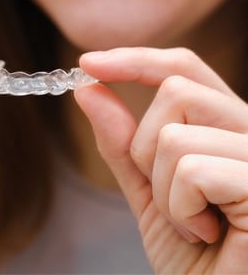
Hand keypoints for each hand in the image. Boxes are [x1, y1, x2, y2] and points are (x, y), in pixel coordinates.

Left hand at [74, 47, 247, 273]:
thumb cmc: (197, 257)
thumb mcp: (149, 191)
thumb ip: (123, 142)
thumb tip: (90, 88)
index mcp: (227, 125)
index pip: (183, 67)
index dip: (136, 59)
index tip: (88, 63)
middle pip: (176, 90)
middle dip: (146, 147)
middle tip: (169, 196)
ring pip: (176, 135)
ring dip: (164, 190)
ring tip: (195, 223)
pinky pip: (192, 169)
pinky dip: (181, 208)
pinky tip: (209, 234)